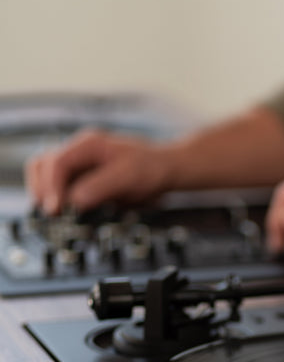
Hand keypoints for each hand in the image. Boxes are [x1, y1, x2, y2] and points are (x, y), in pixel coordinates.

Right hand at [26, 129, 174, 213]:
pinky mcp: (81, 180)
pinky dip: (57, 201)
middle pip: (41, 166)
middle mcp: (78, 153)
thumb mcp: (128, 177)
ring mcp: (78, 166)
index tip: (56, 209)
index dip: (52, 187)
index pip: (56, 162)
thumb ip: (100, 187)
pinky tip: (64, 215)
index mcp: (87, 144)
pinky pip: (60, 189)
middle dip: (42, 190)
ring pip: (45, 177)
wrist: (164, 170)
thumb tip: (75, 201)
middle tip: (52, 215)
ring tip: (55, 216)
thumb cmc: (150, 168)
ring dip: (45, 195)